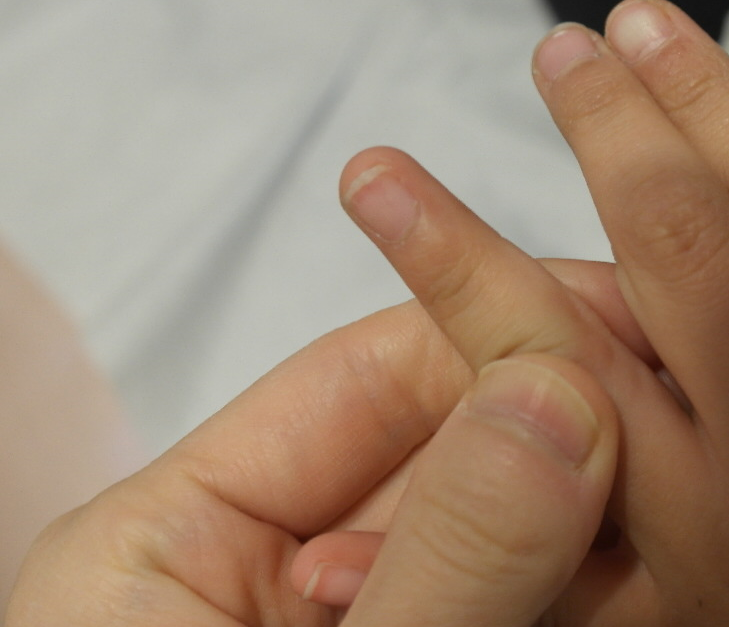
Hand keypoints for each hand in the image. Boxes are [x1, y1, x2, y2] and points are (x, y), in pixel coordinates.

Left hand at [5, 294, 619, 626]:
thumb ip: (434, 553)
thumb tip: (553, 404)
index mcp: (168, 541)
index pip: (353, 376)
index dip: (481, 326)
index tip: (593, 311)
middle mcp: (253, 572)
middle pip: (431, 446)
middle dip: (543, 428)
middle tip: (650, 413)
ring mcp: (342, 618)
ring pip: (486, 526)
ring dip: (569, 524)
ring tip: (647, 529)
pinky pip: (507, 594)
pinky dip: (572, 592)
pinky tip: (624, 590)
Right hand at [294, 2, 728, 623]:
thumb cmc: (632, 612)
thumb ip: (453, 570)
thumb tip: (321, 560)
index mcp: (658, 541)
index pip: (547, 364)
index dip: (455, 267)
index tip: (381, 183)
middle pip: (690, 273)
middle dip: (618, 147)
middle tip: (564, 56)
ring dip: (704, 122)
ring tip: (644, 35)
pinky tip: (711, 96)